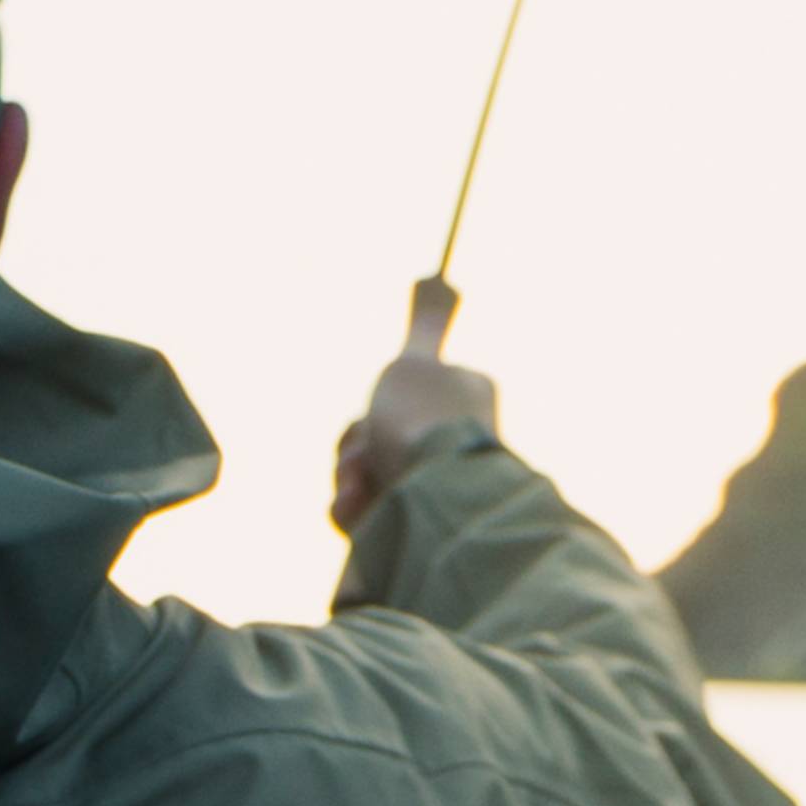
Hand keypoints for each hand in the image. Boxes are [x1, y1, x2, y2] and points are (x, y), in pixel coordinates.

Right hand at [331, 278, 499, 533]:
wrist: (433, 499)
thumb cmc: (424, 424)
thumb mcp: (418, 361)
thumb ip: (427, 321)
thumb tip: (439, 272)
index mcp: (458, 410)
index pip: (391, 401)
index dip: (372, 410)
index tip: (379, 415)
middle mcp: (443, 453)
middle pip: (367, 438)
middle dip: (354, 446)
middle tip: (367, 452)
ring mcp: (423, 494)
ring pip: (356, 477)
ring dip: (347, 476)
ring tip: (364, 484)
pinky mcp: (404, 534)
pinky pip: (356, 515)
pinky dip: (350, 510)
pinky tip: (361, 509)